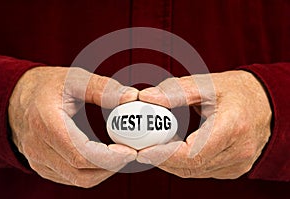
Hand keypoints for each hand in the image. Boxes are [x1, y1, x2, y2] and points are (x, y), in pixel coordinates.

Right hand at [9, 67, 137, 186]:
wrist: (17, 97)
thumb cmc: (47, 86)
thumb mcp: (74, 78)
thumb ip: (103, 88)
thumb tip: (131, 97)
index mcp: (46, 124)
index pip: (81, 155)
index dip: (109, 158)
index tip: (130, 151)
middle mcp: (38, 148)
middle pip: (81, 172)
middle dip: (111, 166)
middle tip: (130, 153)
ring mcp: (38, 160)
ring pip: (78, 179)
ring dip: (103, 171)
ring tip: (120, 154)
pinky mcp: (41, 166)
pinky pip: (71, 177)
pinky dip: (91, 171)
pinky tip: (104, 157)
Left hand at [137, 71, 270, 178]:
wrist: (264, 104)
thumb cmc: (235, 91)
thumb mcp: (206, 84)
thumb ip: (176, 91)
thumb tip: (146, 97)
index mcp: (233, 127)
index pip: (194, 153)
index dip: (165, 155)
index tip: (142, 151)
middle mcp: (238, 151)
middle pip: (191, 166)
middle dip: (162, 160)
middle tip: (141, 148)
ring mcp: (238, 164)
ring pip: (194, 172)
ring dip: (171, 162)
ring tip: (154, 146)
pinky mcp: (233, 169)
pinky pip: (202, 170)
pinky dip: (184, 163)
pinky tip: (173, 149)